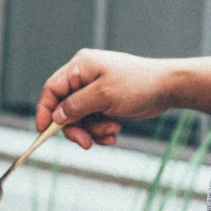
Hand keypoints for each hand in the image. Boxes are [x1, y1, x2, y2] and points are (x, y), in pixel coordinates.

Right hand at [34, 49, 173, 148]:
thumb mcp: (104, 96)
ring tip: (112, 131)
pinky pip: (93, 121)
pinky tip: (115, 132)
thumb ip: (76, 106)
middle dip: (75, 127)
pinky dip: (101, 130)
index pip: (52, 89)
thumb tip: (56, 116)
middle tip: (85, 143)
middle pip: (64, 108)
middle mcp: (84, 77)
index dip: (44, 110)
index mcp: (80, 67)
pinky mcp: (105, 102)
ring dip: (93, 130)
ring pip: (79, 118)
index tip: (43, 131)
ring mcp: (95, 90)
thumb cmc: (138, 85)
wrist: (167, 88)